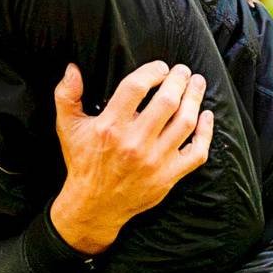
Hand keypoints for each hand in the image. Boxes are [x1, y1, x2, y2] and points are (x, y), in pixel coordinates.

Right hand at [49, 61, 213, 254]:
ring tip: (196, 84)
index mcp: (110, 127)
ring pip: (185, 123)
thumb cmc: (82, 161)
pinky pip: (197, 152)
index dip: (152, 71)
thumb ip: (66, 95)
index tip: (160, 67)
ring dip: (194, 99)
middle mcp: (134, 143)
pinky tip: (206, 116)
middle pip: (167, 101)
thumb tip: (72, 68)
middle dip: (178, 80)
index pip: (136, 88)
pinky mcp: (168, 176)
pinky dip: (206, 133)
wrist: (94, 205)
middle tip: (182, 70)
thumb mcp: (67, 127)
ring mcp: (154, 161)